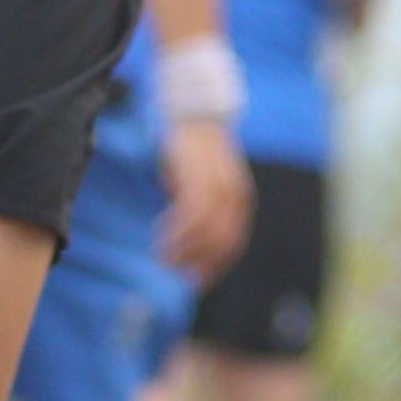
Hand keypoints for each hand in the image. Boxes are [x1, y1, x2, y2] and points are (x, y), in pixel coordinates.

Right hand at [155, 116, 250, 284]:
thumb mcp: (206, 185)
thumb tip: (190, 239)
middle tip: (176, 272)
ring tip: (164, 257)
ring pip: (207, 233)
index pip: (232, 244)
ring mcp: (218, 188)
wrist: (198, 118)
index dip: (215, 266)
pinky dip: (177, 232)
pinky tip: (161, 235)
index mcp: (239, 201)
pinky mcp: (199, 179)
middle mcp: (234, 197)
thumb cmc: (198, 154)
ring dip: (184, 251)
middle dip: (200, 264)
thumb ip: (204, 210)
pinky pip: (191, 216)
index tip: (197, 282)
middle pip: (222, 243)